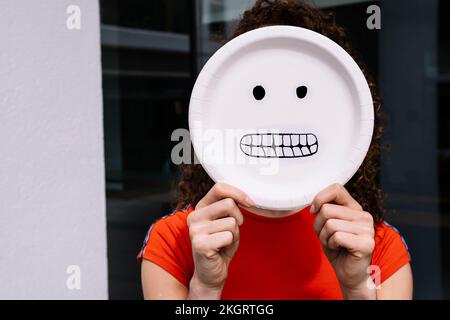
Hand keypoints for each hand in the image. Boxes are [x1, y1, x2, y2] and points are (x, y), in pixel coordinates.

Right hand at [187, 182, 252, 298]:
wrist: (211, 273)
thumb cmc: (221, 246)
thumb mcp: (227, 222)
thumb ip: (231, 207)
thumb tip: (246, 198)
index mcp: (200, 207)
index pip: (219, 188)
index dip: (238, 193)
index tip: (249, 202)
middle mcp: (194, 216)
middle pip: (228, 204)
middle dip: (238, 218)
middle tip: (232, 231)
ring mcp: (195, 230)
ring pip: (231, 222)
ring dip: (234, 234)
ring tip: (224, 242)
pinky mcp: (200, 244)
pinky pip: (228, 236)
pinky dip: (231, 244)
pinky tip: (220, 250)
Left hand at [311, 183, 375, 299]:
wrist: (349, 274)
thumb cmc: (337, 248)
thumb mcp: (326, 225)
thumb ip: (324, 211)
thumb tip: (314, 206)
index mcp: (355, 208)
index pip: (336, 188)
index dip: (320, 198)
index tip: (314, 211)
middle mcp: (364, 216)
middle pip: (327, 210)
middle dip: (319, 225)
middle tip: (327, 237)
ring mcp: (367, 229)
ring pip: (330, 224)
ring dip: (324, 237)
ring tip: (333, 244)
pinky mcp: (366, 243)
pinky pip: (337, 237)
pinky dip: (331, 245)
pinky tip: (339, 250)